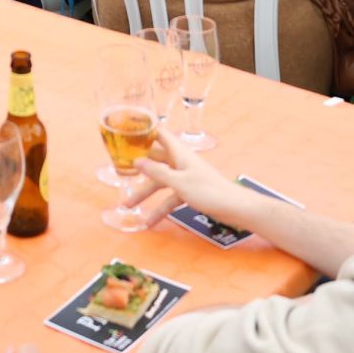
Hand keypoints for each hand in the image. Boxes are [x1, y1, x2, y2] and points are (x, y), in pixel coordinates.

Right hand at [130, 128, 262, 230]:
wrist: (234, 207)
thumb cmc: (208, 191)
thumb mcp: (179, 183)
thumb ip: (157, 172)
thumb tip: (136, 161)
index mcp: (179, 153)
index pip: (159, 134)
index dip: (144, 131)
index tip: (126, 131)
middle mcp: (181, 162)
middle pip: (155, 160)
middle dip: (138, 167)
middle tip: (119, 171)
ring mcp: (185, 177)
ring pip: (160, 182)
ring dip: (145, 193)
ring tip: (128, 205)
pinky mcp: (190, 191)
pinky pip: (170, 197)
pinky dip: (160, 208)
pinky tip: (150, 221)